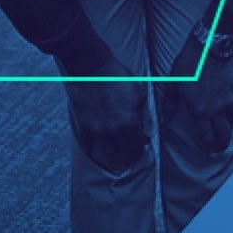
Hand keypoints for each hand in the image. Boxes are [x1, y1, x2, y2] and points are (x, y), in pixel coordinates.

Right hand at [60, 56, 146, 173]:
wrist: (90, 66)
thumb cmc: (115, 74)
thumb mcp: (138, 89)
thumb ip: (143, 109)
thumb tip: (149, 122)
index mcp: (129, 121)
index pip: (138, 143)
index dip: (142, 147)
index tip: (143, 147)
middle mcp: (114, 129)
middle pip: (124, 151)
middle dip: (129, 156)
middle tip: (131, 160)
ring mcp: (97, 129)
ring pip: (108, 151)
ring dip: (114, 159)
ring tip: (117, 165)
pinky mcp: (83, 125)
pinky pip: (88, 144)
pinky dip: (92, 151)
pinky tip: (95, 156)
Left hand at [162, 33, 232, 152]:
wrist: (209, 45)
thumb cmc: (188, 64)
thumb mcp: (173, 84)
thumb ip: (169, 106)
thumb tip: (162, 121)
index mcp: (200, 110)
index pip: (207, 138)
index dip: (207, 146)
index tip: (207, 148)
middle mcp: (217, 109)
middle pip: (224, 135)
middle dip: (222, 141)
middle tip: (218, 142)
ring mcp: (230, 99)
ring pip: (232, 119)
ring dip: (227, 121)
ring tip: (221, 119)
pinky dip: (231, 100)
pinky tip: (224, 94)